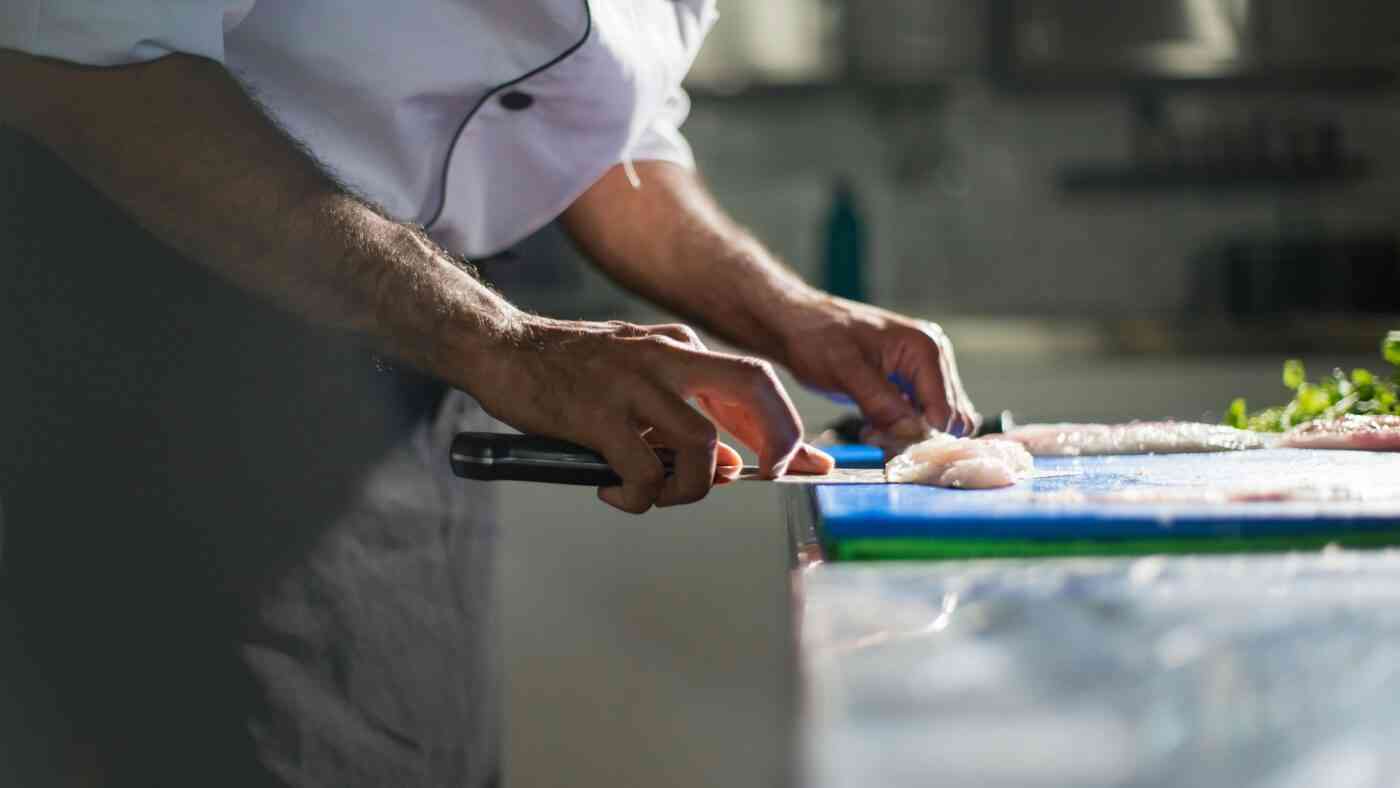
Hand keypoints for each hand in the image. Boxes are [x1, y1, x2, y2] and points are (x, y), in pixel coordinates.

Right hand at [474, 316, 832, 512]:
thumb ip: (682, 414)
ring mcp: (635, 383)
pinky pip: (644, 471)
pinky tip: (613, 491)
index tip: (811, 463)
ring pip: (702, 445)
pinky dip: (638, 495)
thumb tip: (725, 465)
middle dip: (776, 439)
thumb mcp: (637, 380)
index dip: (789, 428)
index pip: (754, 382)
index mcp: (679, 347)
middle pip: (752, 388)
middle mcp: (666, 357)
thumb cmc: (566, 371)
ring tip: (652, 493)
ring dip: (689, 488)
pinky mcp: (601, 413)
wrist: (500, 348)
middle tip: (765, 476)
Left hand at [773, 294, 979, 436]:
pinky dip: (898, 429)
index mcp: (926, 349)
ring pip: (934, 423)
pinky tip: (870, 426)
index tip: (881, 440)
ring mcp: (923, 371)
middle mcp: (933, 358)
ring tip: (868, 430)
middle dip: (912, 437)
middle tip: (871, 436)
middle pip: (948, 421)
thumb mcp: (845, 370)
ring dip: (903, 435)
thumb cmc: (817, 339)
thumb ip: (880, 400)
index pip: (947, 412)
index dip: (920, 435)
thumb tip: (913, 431)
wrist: (797, 326)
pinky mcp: (909, 383)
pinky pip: (919, 418)